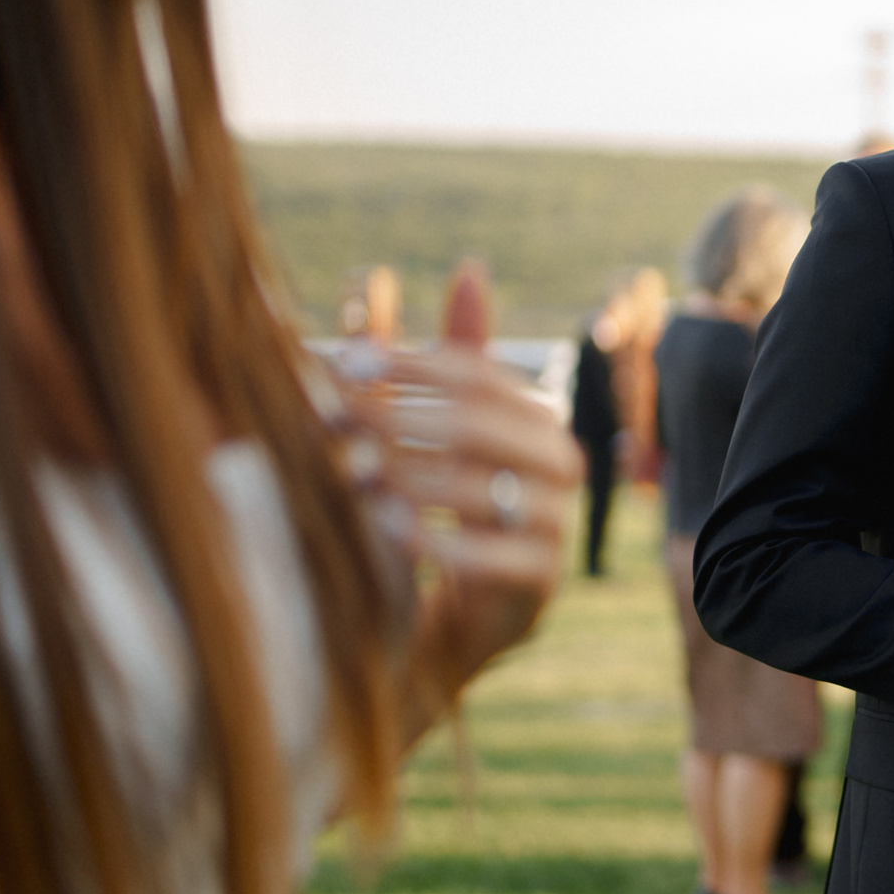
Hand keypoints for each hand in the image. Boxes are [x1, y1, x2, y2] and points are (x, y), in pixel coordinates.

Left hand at [349, 272, 577, 741]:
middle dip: (405, 419)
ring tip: (349, 476)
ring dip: (413, 477)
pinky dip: (443, 542)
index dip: (411, 365)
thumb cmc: (433, 512)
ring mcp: (556, 529)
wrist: (443, 627)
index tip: (341, 365)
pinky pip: (501, 558)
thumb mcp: (432, 432)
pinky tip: (387, 531)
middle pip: (487, 425)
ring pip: (492, 487)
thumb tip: (470, 267)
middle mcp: (559, 469)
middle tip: (334, 424)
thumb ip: (444, 359)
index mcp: (535, 421)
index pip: (479, 376)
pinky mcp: (541, 588)